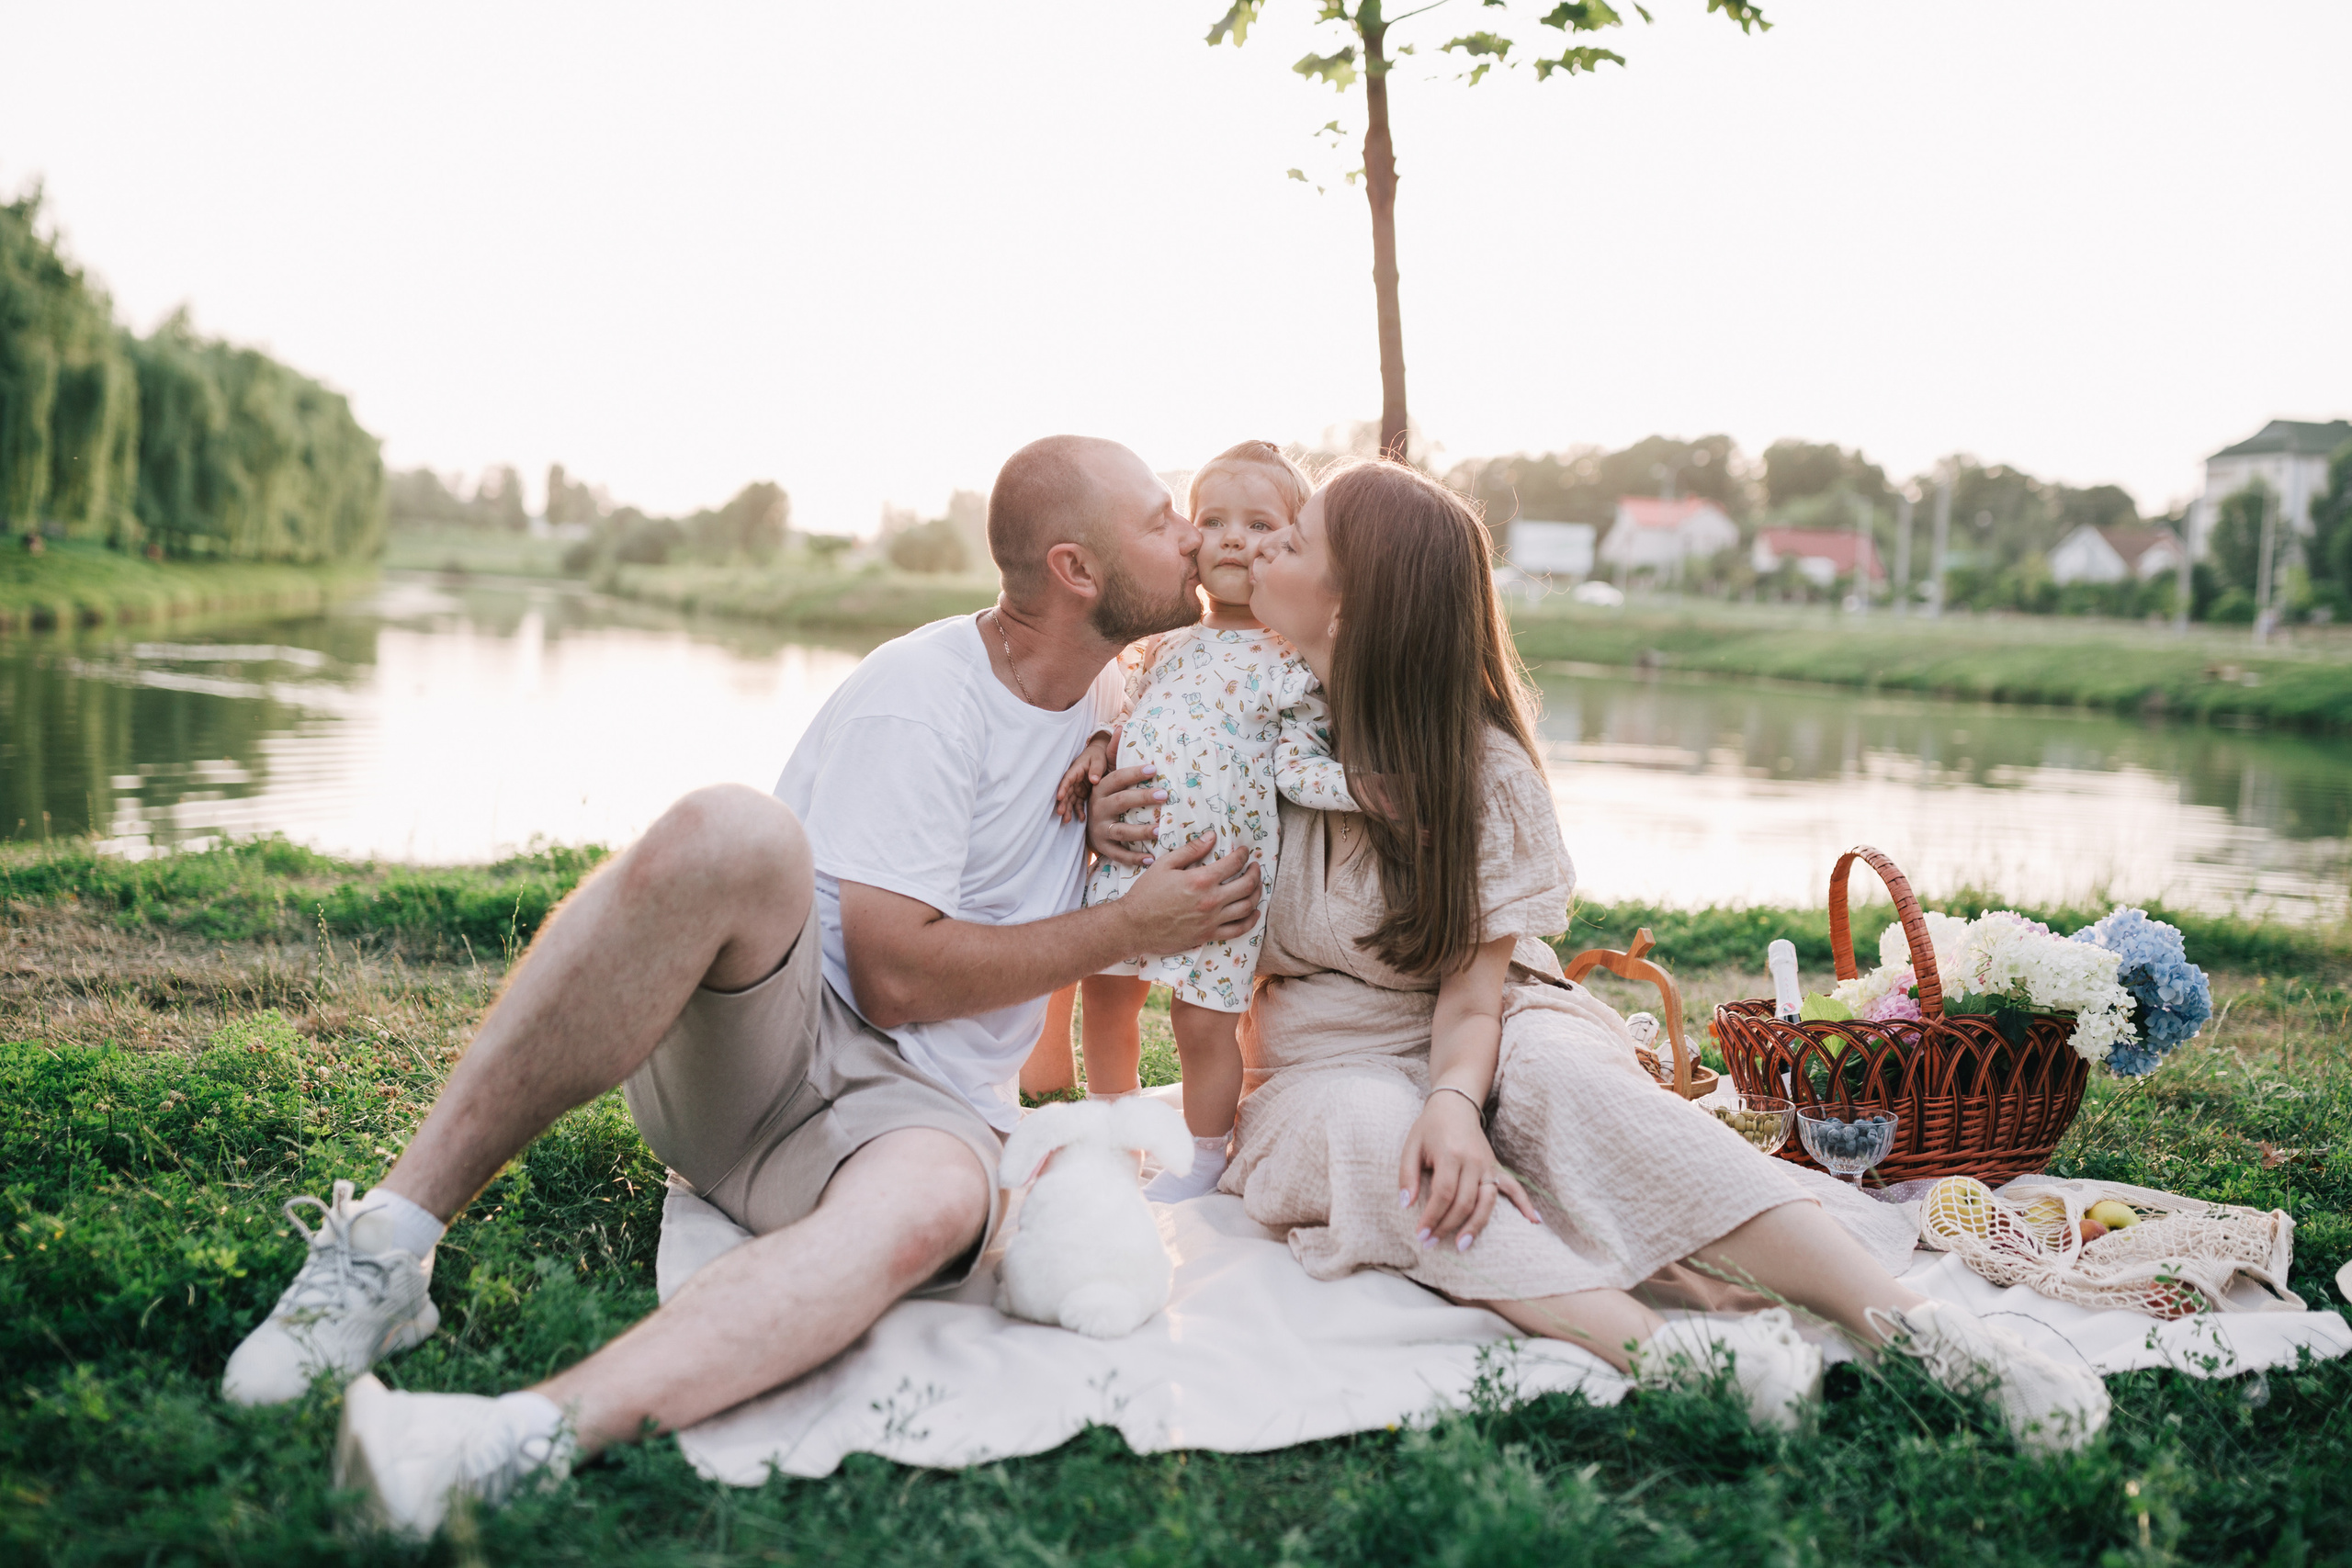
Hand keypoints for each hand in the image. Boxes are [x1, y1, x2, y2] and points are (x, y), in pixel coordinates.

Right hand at [1054, 732, 1118, 823]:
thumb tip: (1094, 780)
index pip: (1067, 780)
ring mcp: (1077, 787)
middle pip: (1066, 792)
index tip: (1059, 797)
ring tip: (1066, 820)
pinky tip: (1082, 818)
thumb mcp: (1099, 759)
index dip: (1062, 788)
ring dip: (1068, 809)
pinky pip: (1078, 803)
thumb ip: (1096, 769)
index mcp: (1076, 770)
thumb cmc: (1099, 755)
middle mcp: (1074, 780)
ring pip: (1070, 799)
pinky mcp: (1082, 793)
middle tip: (1061, 813)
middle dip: (1062, 803)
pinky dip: (1079, 810)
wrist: (1101, 754)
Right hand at [1086, 762, 1164, 865]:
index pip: (1117, 778)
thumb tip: (1119, 728)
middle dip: (1142, 798)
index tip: (1154, 769)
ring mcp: (1100, 830)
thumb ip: (1114, 754)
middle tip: (1164, 795)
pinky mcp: (1103, 848)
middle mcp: (1099, 809)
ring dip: (1141, 831)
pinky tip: (1151, 858)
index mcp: (1101, 790)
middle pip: (1120, 802)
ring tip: (1160, 830)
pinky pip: (1119, 854)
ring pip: (1121, 831)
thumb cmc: (1106, 797)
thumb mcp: (1107, 776)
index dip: (1134, 773)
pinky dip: (1134, 858)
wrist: (1086, 827)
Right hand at [1116, 832, 1260, 955]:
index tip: (1244, 851)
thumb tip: (1212, 837)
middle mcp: (1211, 900)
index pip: (1233, 863)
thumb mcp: (1165, 864)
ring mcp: (1212, 920)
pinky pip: (1238, 929)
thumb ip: (1191, 850)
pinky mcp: (1209, 935)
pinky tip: (1255, 913)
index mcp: (1200, 880)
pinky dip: (1251, 921)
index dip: (1243, 855)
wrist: (1134, 925)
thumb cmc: (1146, 893)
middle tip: (1255, 866)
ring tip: (1256, 886)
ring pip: (1247, 907)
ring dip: (1257, 894)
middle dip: (1255, 872)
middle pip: (1247, 885)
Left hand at [1397, 1090, 1539, 1251]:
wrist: (1455, 1105)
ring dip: (1476, 1226)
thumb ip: (1406, 1175)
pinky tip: (1533, 1221)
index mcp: (1450, 1154)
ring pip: (1487, 1201)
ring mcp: (1488, 1165)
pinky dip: (1525, 1204)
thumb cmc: (1429, 1128)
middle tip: (1431, 1244)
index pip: (1444, 1193)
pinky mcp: (1496, 1167)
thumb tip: (1406, 1205)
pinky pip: (1514, 1187)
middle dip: (1447, 1226)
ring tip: (1462, 1245)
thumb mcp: (1411, 1147)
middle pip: (1464, 1202)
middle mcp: (1473, 1161)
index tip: (1421, 1234)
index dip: (1432, 1217)